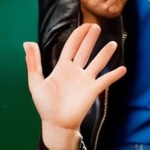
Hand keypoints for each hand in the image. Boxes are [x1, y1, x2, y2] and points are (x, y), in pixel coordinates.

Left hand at [25, 22, 125, 138]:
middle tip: (96, 26)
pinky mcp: (92, 90)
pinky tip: (123, 69)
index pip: (71, 47)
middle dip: (90, 39)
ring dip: (105, 53)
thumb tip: (27, 43)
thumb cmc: (45, 105)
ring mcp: (85, 80)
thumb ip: (33, 63)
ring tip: (113, 43)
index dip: (78, 35)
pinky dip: (114, 75)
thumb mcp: (36, 82)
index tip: (85, 25)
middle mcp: (76, 71)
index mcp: (62, 68)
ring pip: (97, 63)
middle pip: (85, 51)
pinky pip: (105, 80)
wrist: (56, 123)